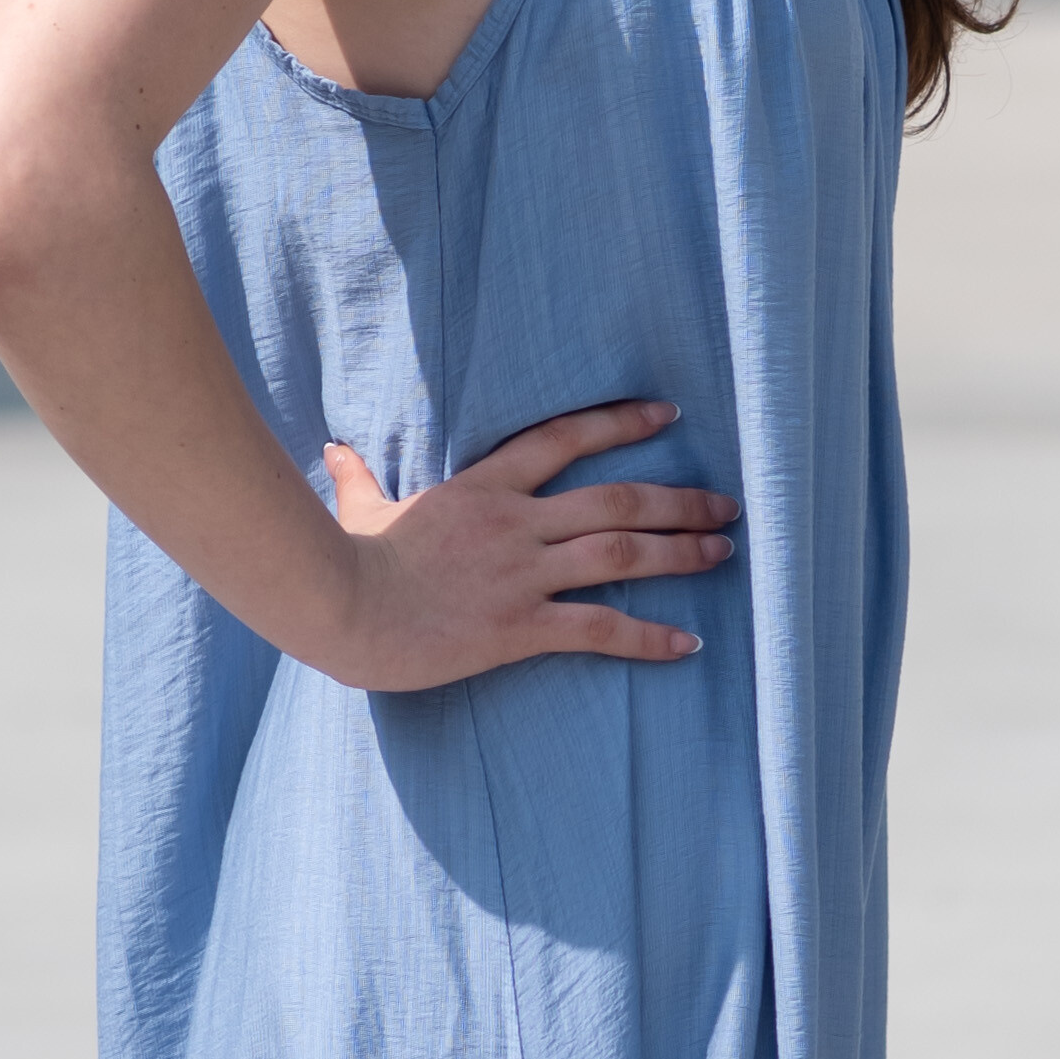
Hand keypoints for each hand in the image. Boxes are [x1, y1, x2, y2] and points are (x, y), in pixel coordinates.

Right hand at [317, 399, 737, 690]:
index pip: (563, 438)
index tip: (668, 414)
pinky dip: (649, 637)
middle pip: (617, 500)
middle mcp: (515, 523)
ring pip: (621, 554)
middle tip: (726, 506)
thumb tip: (332, 448)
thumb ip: (357, 477)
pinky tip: (688, 644)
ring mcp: (522, 574)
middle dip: (679, 501)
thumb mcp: (359, 509)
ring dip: (681, 554)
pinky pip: (600, 628)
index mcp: (484, 488)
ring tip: (723, 554)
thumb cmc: (348, 561)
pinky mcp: (521, 626)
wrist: (342, 608)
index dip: (620, 422)